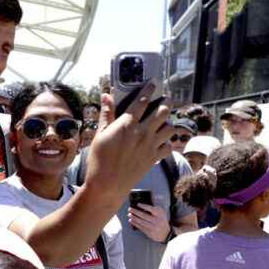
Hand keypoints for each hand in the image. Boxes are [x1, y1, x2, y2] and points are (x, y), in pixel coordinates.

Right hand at [85, 86, 172, 200]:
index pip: (142, 101)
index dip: (149, 89)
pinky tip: (161, 141)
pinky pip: (168, 146)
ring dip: (168, 122)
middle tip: (166, 98)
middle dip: (166, 102)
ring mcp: (150, 146)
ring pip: (169, 127)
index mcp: (127, 124)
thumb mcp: (99, 135)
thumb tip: (106, 96)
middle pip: (162, 111)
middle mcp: (142, 133)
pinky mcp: (154, 158)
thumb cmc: (99, 160)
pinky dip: (167, 142)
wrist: (107, 185)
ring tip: (164, 120)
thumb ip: (106, 114)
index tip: (153, 82)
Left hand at [128, 203, 170, 241]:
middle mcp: (157, 220)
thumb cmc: (161, 220)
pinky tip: (131, 220)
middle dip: (135, 212)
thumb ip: (153, 209)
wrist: (165, 233)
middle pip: (143, 215)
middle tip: (130, 209)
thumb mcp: (161, 213)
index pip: (151, 209)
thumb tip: (141, 206)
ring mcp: (153, 227)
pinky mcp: (149, 232)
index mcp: (160, 214)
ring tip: (129, 214)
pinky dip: (134, 223)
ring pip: (141, 222)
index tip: (138, 204)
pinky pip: (140, 227)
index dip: (144, 206)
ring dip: (133, 218)